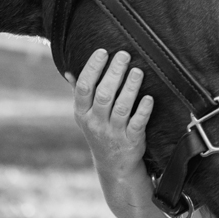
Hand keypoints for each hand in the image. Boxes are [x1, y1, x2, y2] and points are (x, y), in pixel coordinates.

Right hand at [72, 49, 153, 177]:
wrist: (114, 165)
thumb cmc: (100, 131)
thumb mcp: (85, 116)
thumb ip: (79, 93)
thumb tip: (68, 71)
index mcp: (82, 113)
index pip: (84, 88)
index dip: (92, 68)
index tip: (103, 52)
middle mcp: (95, 122)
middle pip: (103, 95)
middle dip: (114, 73)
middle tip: (124, 55)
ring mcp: (113, 132)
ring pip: (121, 108)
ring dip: (130, 88)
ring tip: (138, 71)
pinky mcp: (131, 140)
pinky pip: (137, 124)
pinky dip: (143, 111)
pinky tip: (150, 98)